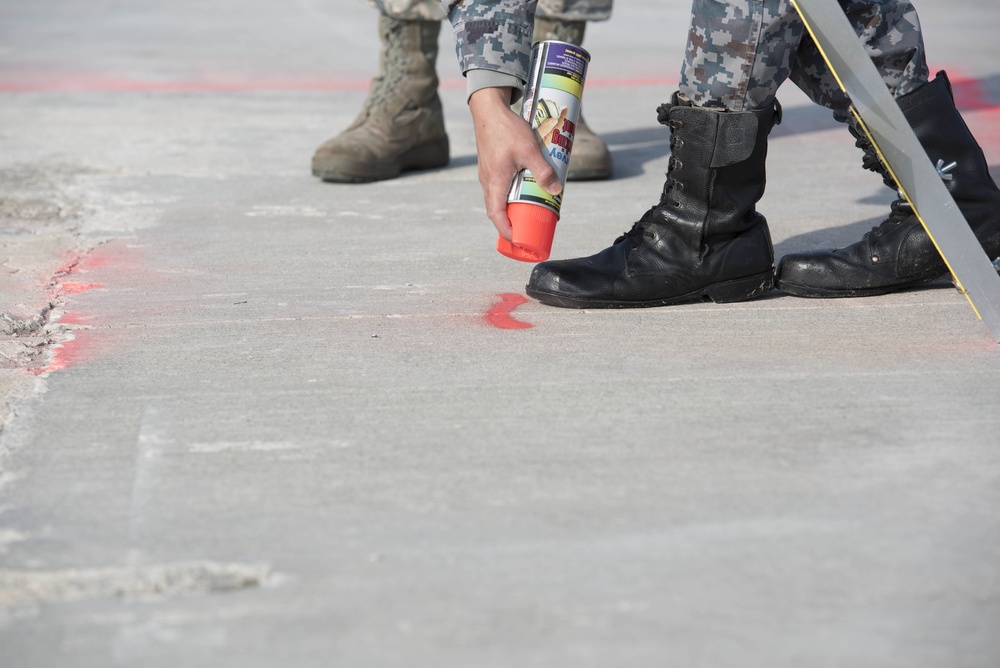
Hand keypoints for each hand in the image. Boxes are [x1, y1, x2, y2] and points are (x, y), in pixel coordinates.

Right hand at [468, 87, 562, 240]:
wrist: (489, 109)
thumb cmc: (507, 129)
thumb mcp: (529, 150)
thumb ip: (543, 170)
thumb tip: (556, 190)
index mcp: (495, 181)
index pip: (496, 214)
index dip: (506, 230)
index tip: (517, 240)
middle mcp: (487, 180)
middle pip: (496, 209)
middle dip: (510, 222)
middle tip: (526, 228)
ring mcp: (487, 173)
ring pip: (497, 197)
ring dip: (510, 207)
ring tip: (528, 210)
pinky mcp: (490, 165)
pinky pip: (498, 186)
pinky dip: (508, 194)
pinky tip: (522, 188)